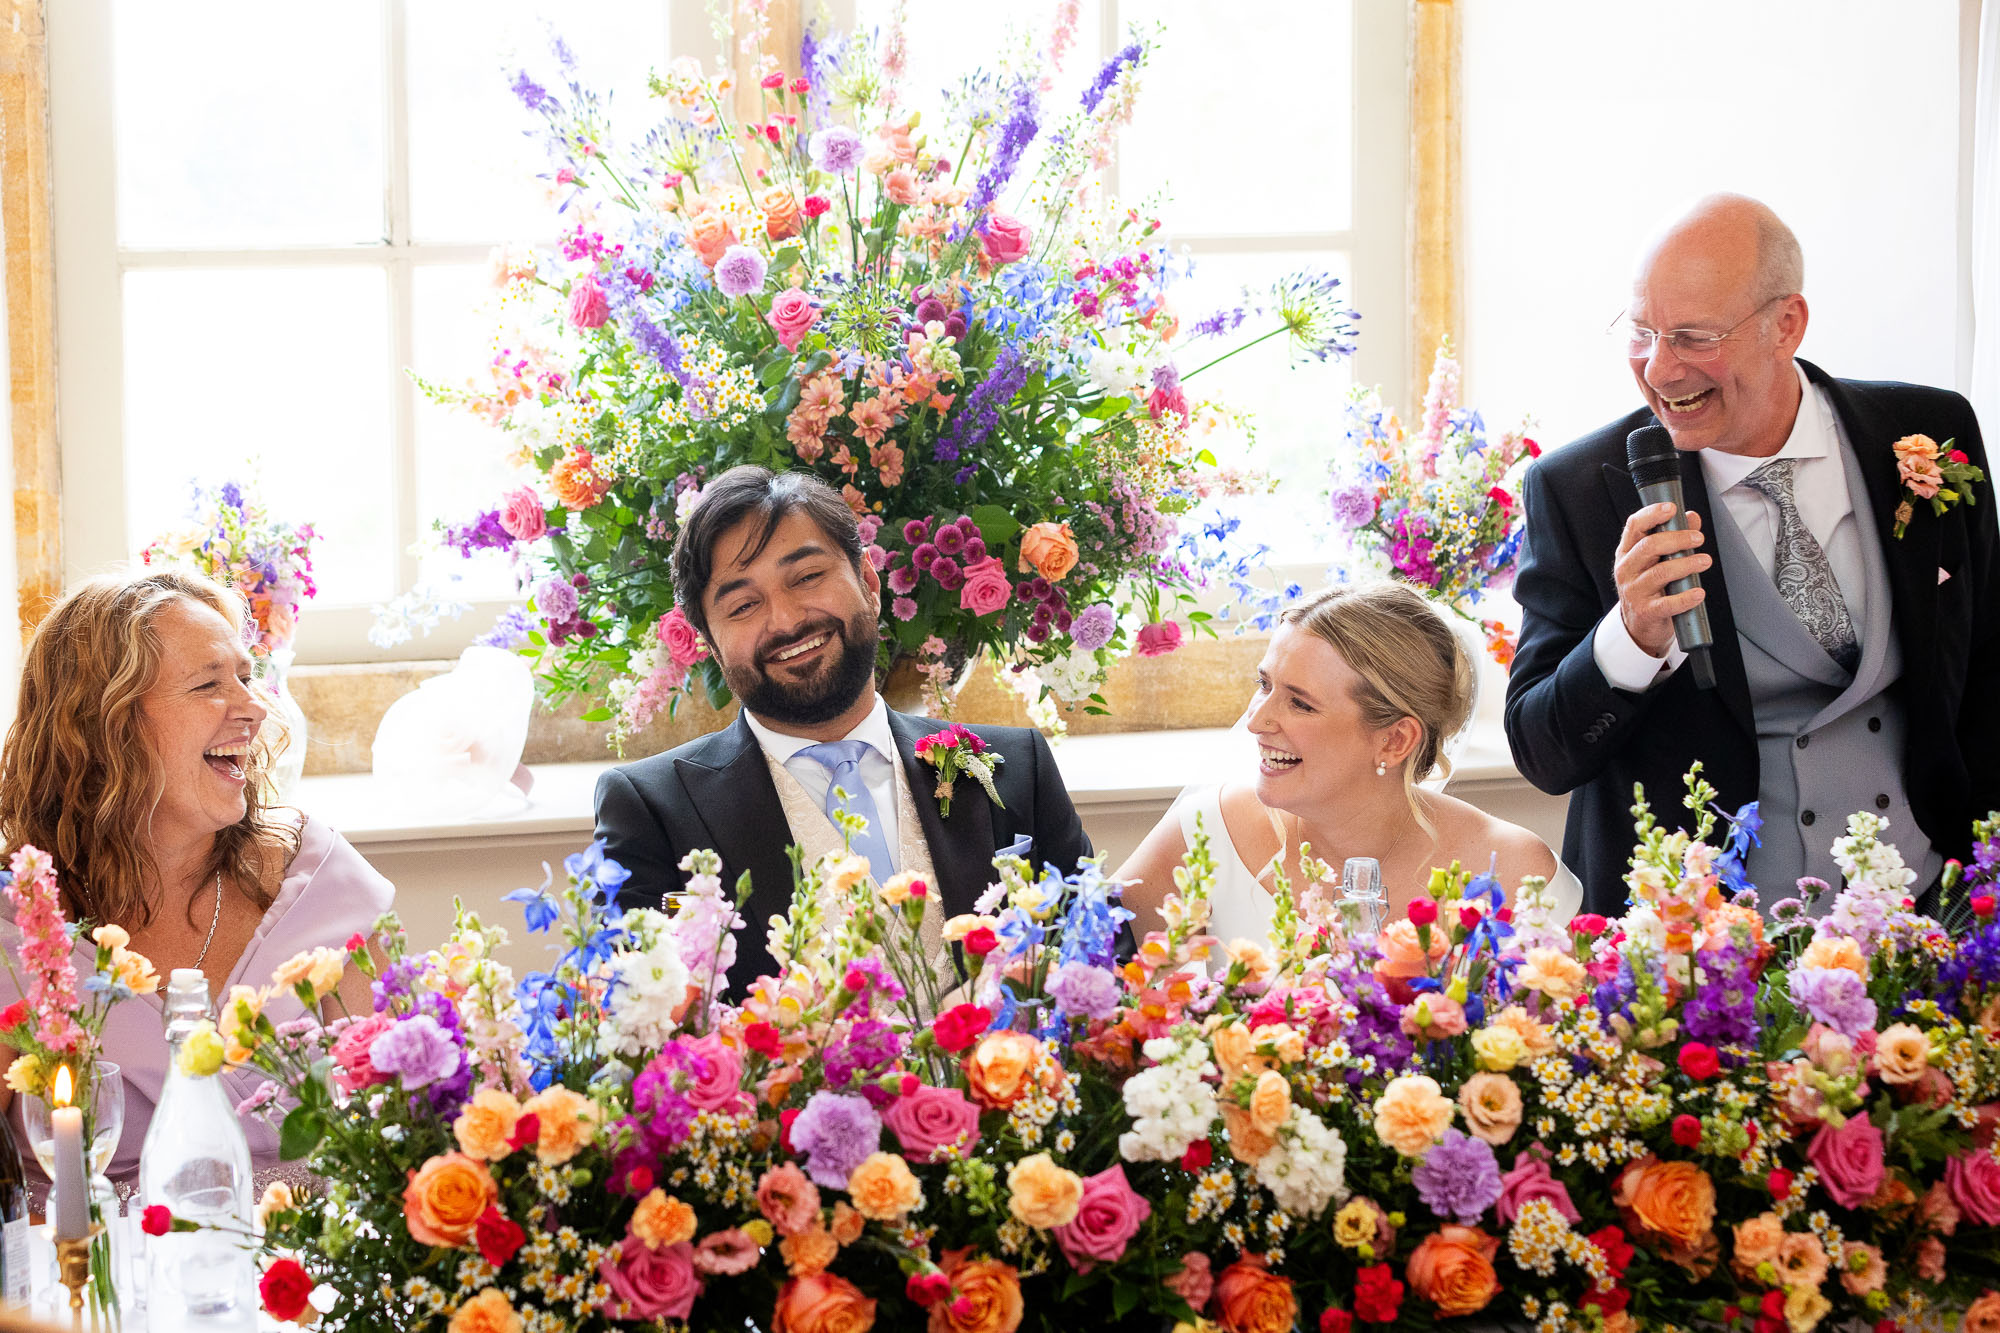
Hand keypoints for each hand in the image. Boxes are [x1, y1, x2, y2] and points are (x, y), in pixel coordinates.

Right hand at [1613, 502, 1709, 656]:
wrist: (1638, 625)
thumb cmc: (1650, 588)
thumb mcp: (1655, 561)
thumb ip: (1673, 537)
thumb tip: (1691, 517)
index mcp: (1627, 552)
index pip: (1634, 527)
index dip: (1652, 514)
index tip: (1672, 508)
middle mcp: (1626, 570)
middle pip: (1649, 546)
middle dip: (1677, 539)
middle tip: (1698, 538)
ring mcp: (1634, 591)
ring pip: (1660, 573)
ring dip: (1687, 564)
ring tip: (1704, 561)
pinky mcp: (1646, 611)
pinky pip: (1667, 604)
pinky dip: (1686, 598)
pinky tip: (1698, 593)